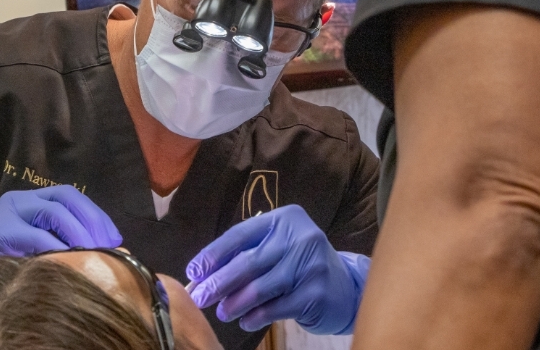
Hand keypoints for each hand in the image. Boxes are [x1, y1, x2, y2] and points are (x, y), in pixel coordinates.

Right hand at [0, 186, 121, 325]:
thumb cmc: (8, 271)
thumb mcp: (40, 249)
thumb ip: (66, 241)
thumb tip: (111, 247)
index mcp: (30, 201)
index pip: (70, 196)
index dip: (95, 213)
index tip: (115, 238)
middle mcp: (17, 200)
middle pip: (65, 198)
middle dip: (91, 221)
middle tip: (107, 247)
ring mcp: (5, 214)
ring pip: (53, 213)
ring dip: (79, 234)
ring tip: (92, 254)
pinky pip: (35, 237)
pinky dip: (57, 248)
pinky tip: (69, 261)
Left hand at [186, 205, 368, 333]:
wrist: (346, 288)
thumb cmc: (299, 264)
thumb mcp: (276, 248)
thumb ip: (245, 254)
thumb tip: (202, 276)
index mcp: (283, 219)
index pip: (239, 234)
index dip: (213, 254)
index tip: (193, 272)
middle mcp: (299, 237)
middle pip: (248, 261)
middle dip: (218, 282)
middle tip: (199, 297)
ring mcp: (310, 265)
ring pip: (260, 287)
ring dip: (235, 302)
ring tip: (222, 312)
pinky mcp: (316, 293)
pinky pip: (276, 307)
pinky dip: (256, 316)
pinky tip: (245, 321)